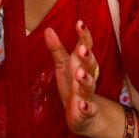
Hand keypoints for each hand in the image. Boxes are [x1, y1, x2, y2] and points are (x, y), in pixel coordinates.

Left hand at [45, 21, 104, 137]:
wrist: (83, 114)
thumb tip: (48, 29)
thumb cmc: (72, 84)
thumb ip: (56, 49)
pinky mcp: (86, 111)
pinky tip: (82, 105)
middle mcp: (87, 76)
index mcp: (82, 63)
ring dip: (85, 79)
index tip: (80, 23)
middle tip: (82, 49)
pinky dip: (86, 107)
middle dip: (87, 57)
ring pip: (89, 85)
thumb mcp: (63, 65)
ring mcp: (88, 94)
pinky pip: (88, 109)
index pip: (86, 46)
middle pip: (91, 64)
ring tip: (79, 74)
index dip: (84, 35)